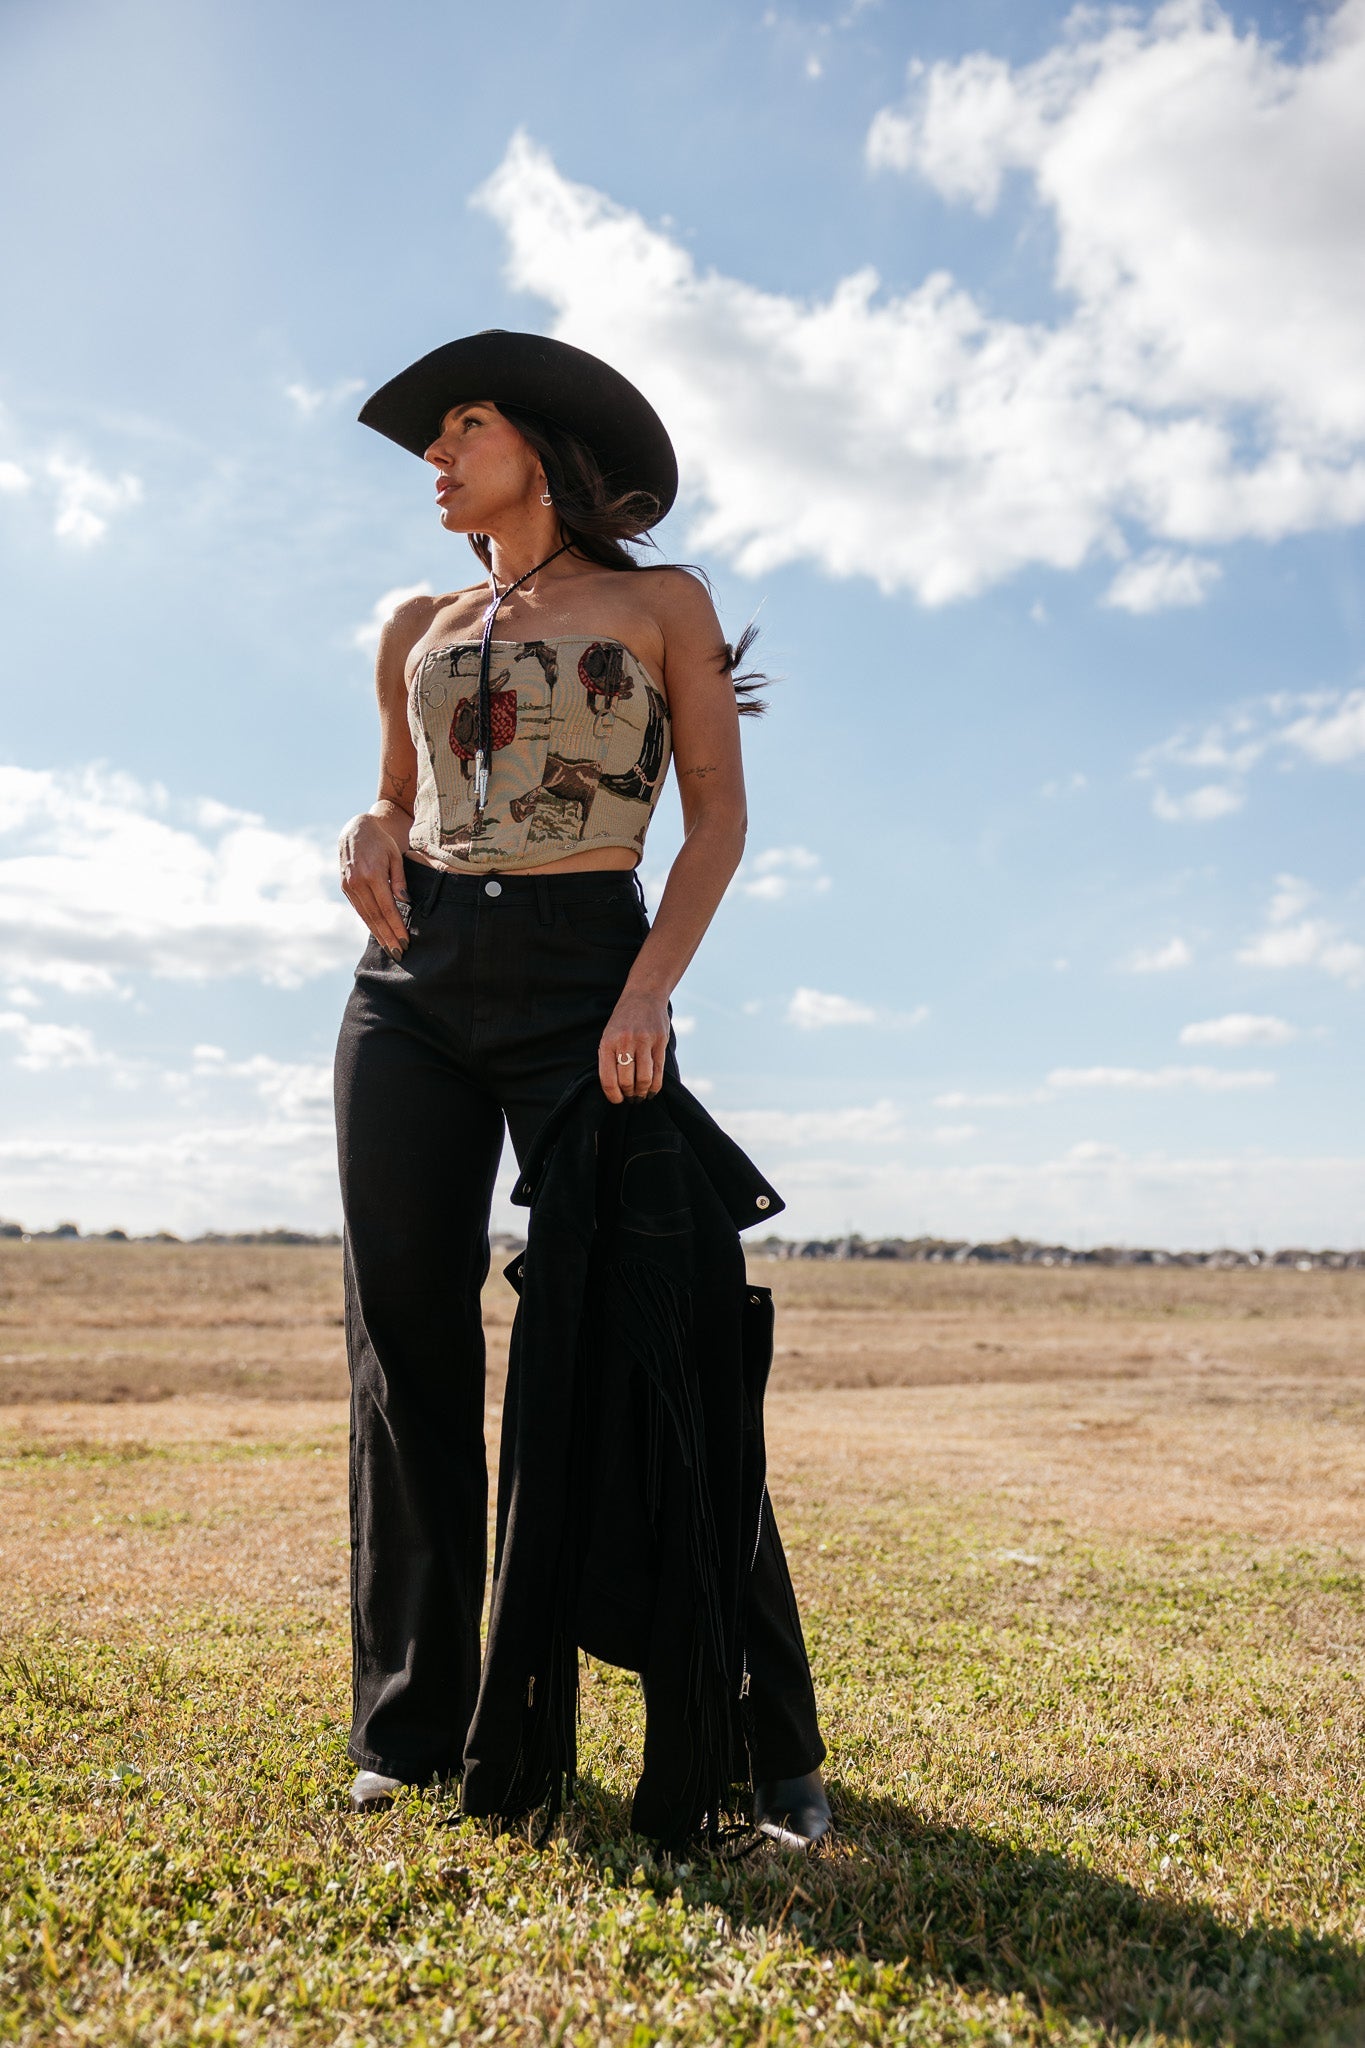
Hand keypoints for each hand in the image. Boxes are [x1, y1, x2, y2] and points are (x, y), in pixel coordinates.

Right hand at [339, 813, 409, 958]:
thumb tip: (405, 903)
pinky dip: (369, 923)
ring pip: (365, 916)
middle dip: (387, 937)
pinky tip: (379, 933)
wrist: (355, 830)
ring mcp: (348, 886)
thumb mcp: (395, 856)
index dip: (396, 927)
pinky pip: (359, 909)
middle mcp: (357, 883)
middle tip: (399, 953)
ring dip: (378, 934)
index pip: (387, 908)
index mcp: (371, 874)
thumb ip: (400, 880)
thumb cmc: (381, 842)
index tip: (405, 941)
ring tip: (390, 948)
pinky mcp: (345, 887)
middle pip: (375, 917)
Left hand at [599, 988, 669, 1101]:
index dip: (613, 1095)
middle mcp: (625, 1042)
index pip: (608, 1079)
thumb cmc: (623, 1020)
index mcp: (608, 1042)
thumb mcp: (609, 1035)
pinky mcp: (660, 1042)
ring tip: (640, 1095)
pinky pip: (658, 1071)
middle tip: (630, 1097)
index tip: (617, 1100)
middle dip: (628, 1094)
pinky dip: (655, 1086)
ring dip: (642, 1092)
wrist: (644, 995)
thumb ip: (609, 1058)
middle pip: (627, 1081)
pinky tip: (651, 1090)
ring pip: (644, 1079)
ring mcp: (644, 1041)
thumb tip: (614, 1089)